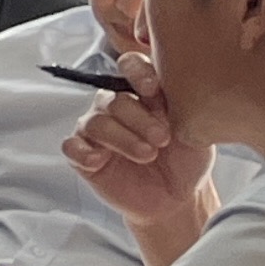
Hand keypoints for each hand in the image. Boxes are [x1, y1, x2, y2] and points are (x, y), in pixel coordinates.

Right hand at [64, 61, 216, 233]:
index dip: (137, 73)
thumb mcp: (194, 129)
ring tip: (147, 154)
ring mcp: (97, 132)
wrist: (178, 199)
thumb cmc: (187, 160)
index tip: (153, 90)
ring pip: (95, 122)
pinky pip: (71, 146)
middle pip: (113, 100)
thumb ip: (180, 105)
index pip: (131, 67)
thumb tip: (173, 87)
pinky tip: (100, 161)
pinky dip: (83, 151)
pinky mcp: (83, 157)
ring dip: (121, 138)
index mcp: (143, 94)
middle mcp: (116, 108)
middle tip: (162, 138)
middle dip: (139, 118)